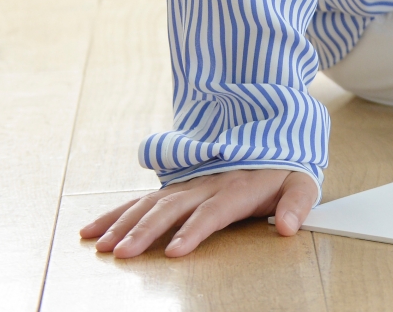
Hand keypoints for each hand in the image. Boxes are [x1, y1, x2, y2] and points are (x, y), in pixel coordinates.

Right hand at [80, 167, 318, 258]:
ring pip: (149, 204)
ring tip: (101, 247)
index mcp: (237, 188)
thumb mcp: (302, 184)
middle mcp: (206, 184)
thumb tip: (286, 227)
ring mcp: (187, 184)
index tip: (174, 251)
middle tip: (123, 254)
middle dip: (145, 231)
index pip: (212, 211)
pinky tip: (90, 231)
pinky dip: (114, 214)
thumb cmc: (285, 171)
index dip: (193, 230)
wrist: (273, 138)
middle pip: (172, 208)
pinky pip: (140, 201)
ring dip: (123, 224)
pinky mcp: (174, 187)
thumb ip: (297, 205)